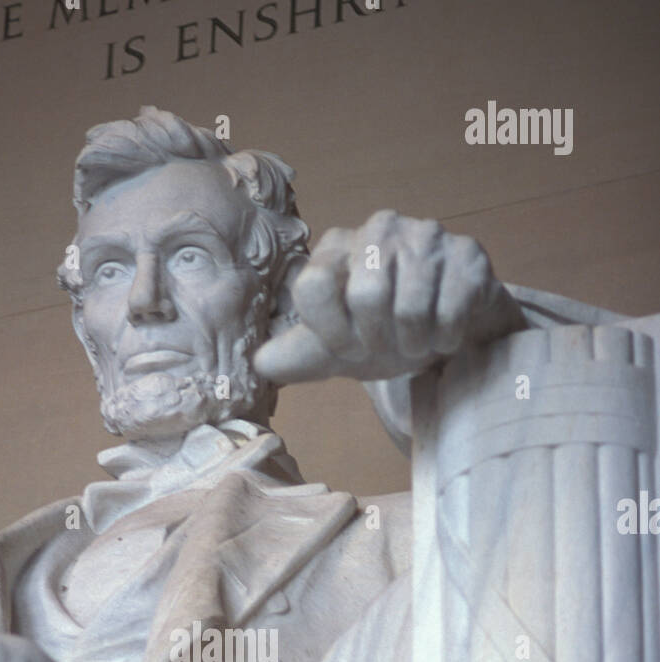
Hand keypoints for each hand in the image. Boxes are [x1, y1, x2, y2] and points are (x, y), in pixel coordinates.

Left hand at [253, 210, 525, 384]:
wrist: (445, 329)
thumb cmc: (383, 332)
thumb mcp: (336, 349)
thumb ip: (298, 355)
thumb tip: (262, 363)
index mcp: (336, 246)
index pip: (314, 285)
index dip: (331, 331)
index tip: (347, 346)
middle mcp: (379, 229)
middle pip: (366, 295)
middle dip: (376, 340)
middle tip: (387, 345)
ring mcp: (426, 236)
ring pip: (410, 307)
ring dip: (412, 343)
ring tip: (415, 340)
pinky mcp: (467, 255)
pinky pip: (450, 311)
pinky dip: (444, 339)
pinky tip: (443, 334)